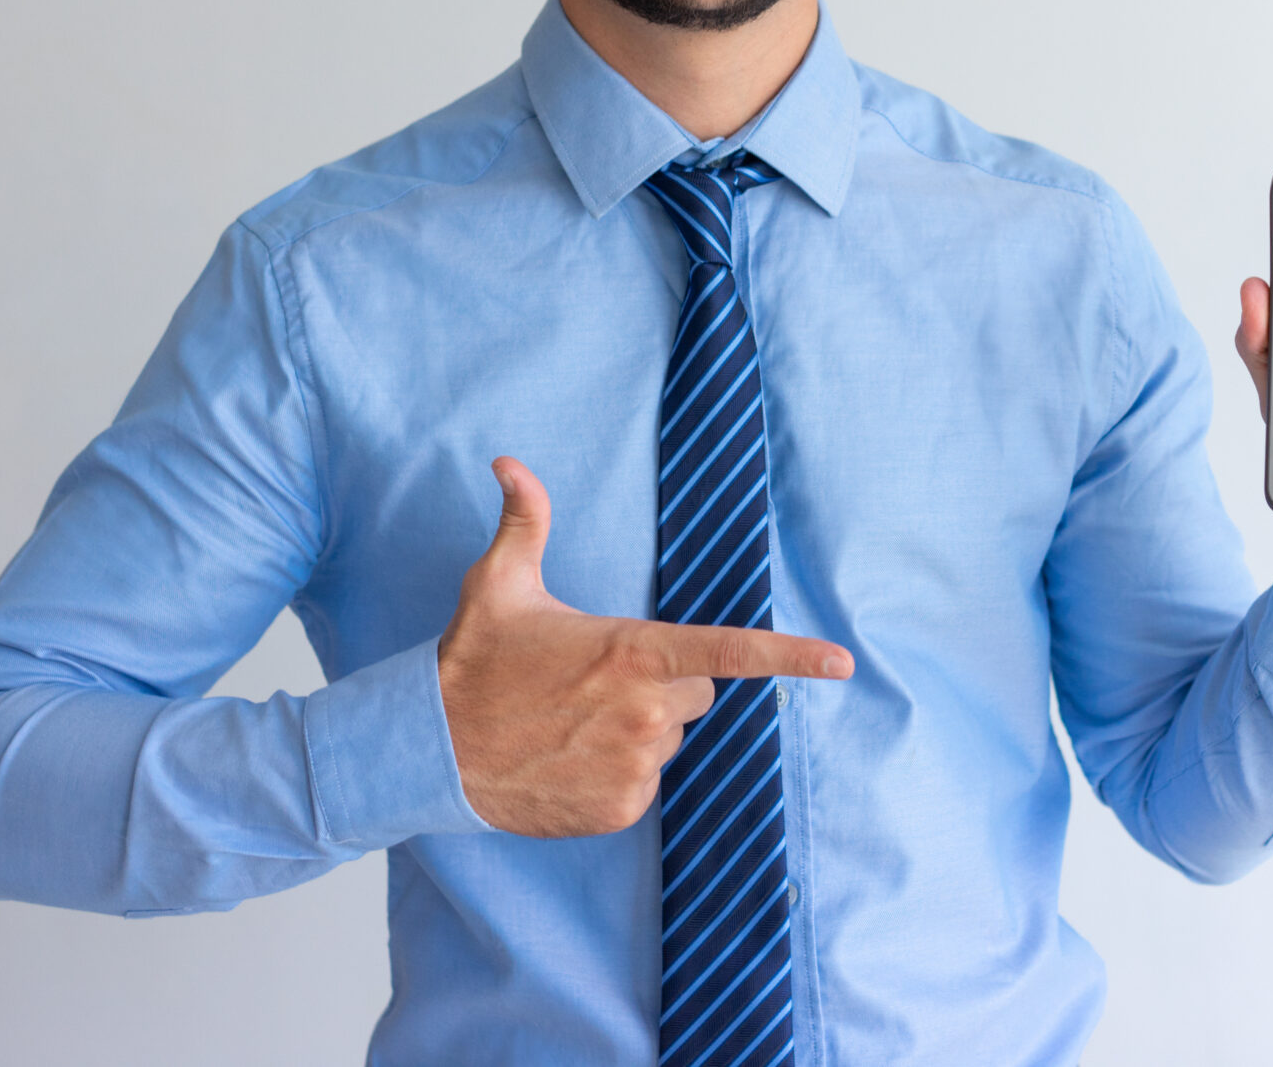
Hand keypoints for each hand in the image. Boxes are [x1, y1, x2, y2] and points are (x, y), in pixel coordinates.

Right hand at [436, 457, 853, 837]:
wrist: (430, 749)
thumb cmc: (474, 661)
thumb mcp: (499, 583)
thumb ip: (524, 521)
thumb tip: (510, 463)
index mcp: (633, 652)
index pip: (729, 652)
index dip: (792, 657)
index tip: (842, 663)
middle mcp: (645, 711)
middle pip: (695, 692)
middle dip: (662, 684)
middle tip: (596, 680)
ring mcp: (635, 766)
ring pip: (668, 738)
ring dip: (637, 728)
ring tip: (573, 720)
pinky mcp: (621, 809)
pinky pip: (644, 782)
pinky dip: (616, 771)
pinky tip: (568, 756)